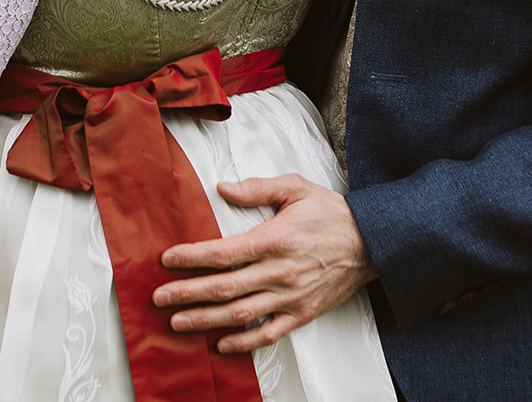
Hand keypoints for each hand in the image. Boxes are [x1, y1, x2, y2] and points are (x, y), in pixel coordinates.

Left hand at [153, 173, 375, 353]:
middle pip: (224, 288)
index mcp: (274, 240)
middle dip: (188, 294)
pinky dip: (243, 343)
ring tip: (178, 323)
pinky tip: (221, 344)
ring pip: (240, 315)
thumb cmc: (331, 213)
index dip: (192, 258)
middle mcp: (278, 273)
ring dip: (206, 321)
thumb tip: (223, 188)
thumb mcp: (295, 188)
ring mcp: (289, 297)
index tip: (168, 260)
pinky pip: (267, 334)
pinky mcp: (301, 314)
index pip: (223, 253)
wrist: (371, 243)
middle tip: (160, 297)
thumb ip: (257, 188)